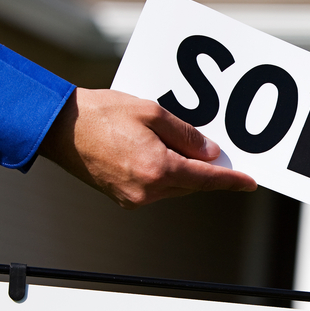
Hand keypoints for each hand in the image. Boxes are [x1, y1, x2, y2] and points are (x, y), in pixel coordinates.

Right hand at [39, 88, 255, 207]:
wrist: (59, 127)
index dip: (230, 181)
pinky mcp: (122, 198)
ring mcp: (133, 198)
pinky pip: (155, 188)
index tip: (250, 183)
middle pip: (190, 184)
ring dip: (182, 170)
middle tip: (217, 152)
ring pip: (173, 187)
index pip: (205, 179)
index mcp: (157, 170)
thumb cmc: (101, 114)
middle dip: (204, 169)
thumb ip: (185, 134)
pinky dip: (164, 173)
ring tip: (180, 145)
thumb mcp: (151, 112)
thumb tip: (210, 154)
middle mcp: (147, 191)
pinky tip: (158, 153)